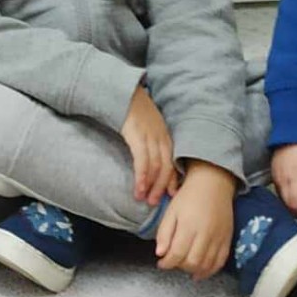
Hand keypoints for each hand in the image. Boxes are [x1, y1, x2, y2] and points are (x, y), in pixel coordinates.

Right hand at [121, 85, 177, 204]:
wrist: (123, 93)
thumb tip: (152, 160)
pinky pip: (142, 161)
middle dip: (162, 187)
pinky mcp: (137, 136)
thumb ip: (153, 142)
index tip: (171, 195)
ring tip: (145, 199)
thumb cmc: (134, 111)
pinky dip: (142, 176)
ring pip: (156, 167)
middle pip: (166, 168)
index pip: (173, 163)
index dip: (173, 180)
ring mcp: (150, 137)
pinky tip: (139, 187)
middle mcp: (162, 138)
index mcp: (166, 137)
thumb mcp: (149, 127)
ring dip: (151, 186)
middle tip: (155, 203)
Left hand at [155, 161, 235, 279]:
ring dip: (193, 270)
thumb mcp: (171, 211)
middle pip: (192, 262)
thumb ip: (164, 233)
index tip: (161, 263)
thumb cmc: (189, 196)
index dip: (167, 263)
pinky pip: (220, 262)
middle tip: (173, 261)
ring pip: (206, 265)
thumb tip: (160, 254)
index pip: (177, 254)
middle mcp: (205, 234)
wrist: (213, 184)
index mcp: (189, 226)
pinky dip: (210, 271)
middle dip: (179, 266)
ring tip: (184, 266)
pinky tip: (200, 272)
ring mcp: (219, 238)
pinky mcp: (227, 240)